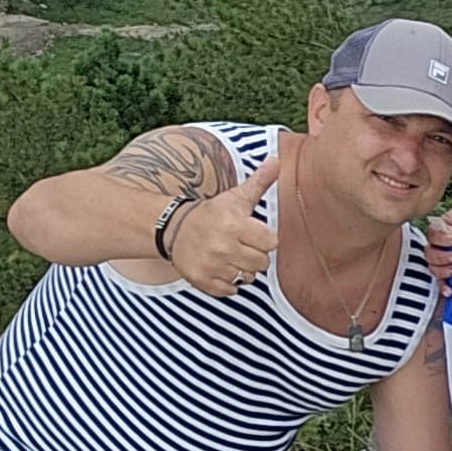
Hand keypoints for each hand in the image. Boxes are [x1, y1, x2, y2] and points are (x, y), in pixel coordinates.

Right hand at [163, 149, 280, 295]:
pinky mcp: (202, 280)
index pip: (272, 243)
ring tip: (230, 255)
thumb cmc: (212, 213)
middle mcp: (223, 247)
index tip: (253, 233)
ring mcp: (212, 265)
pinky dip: (227, 282)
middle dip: (255, 255)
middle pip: (262, 263)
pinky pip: (230, 290)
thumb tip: (277, 159)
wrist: (173, 228)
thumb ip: (259, 182)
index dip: (264, 238)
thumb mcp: (235, 197)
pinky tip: (219, 267)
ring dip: (242, 269)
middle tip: (241, 245)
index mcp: (234, 225)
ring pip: (247, 278)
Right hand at [424, 201, 451, 293]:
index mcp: (439, 230)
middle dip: (444, 257)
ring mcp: (444, 260)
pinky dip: (443, 286)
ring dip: (443, 271)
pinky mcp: (451, 272)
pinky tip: (449, 290)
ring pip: (433, 268)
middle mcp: (439, 246)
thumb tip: (450, 234)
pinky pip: (441, 282)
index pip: (432, 236)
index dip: (443, 240)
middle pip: (430, 254)